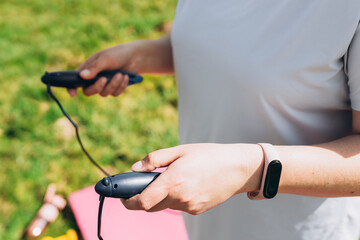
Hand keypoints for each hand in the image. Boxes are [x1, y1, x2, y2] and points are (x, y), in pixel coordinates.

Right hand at [68, 43, 136, 96]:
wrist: (135, 57)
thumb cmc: (117, 54)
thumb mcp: (105, 59)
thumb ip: (94, 68)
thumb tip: (81, 76)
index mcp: (87, 69)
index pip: (74, 80)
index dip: (71, 88)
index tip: (73, 94)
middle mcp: (93, 78)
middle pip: (88, 91)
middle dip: (97, 87)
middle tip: (105, 79)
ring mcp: (104, 84)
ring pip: (103, 93)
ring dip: (113, 85)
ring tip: (121, 74)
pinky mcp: (114, 88)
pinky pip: (115, 94)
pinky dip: (121, 86)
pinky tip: (126, 77)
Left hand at [121, 143, 263, 214]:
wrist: (238, 168)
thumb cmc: (209, 155)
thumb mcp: (180, 150)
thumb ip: (154, 159)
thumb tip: (135, 168)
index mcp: (173, 182)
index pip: (142, 201)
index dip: (128, 200)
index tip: (123, 196)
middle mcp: (180, 198)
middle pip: (151, 206)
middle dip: (143, 197)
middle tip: (146, 182)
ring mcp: (190, 206)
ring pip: (166, 205)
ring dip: (162, 195)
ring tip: (176, 177)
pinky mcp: (198, 210)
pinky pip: (180, 206)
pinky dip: (176, 197)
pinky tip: (188, 183)